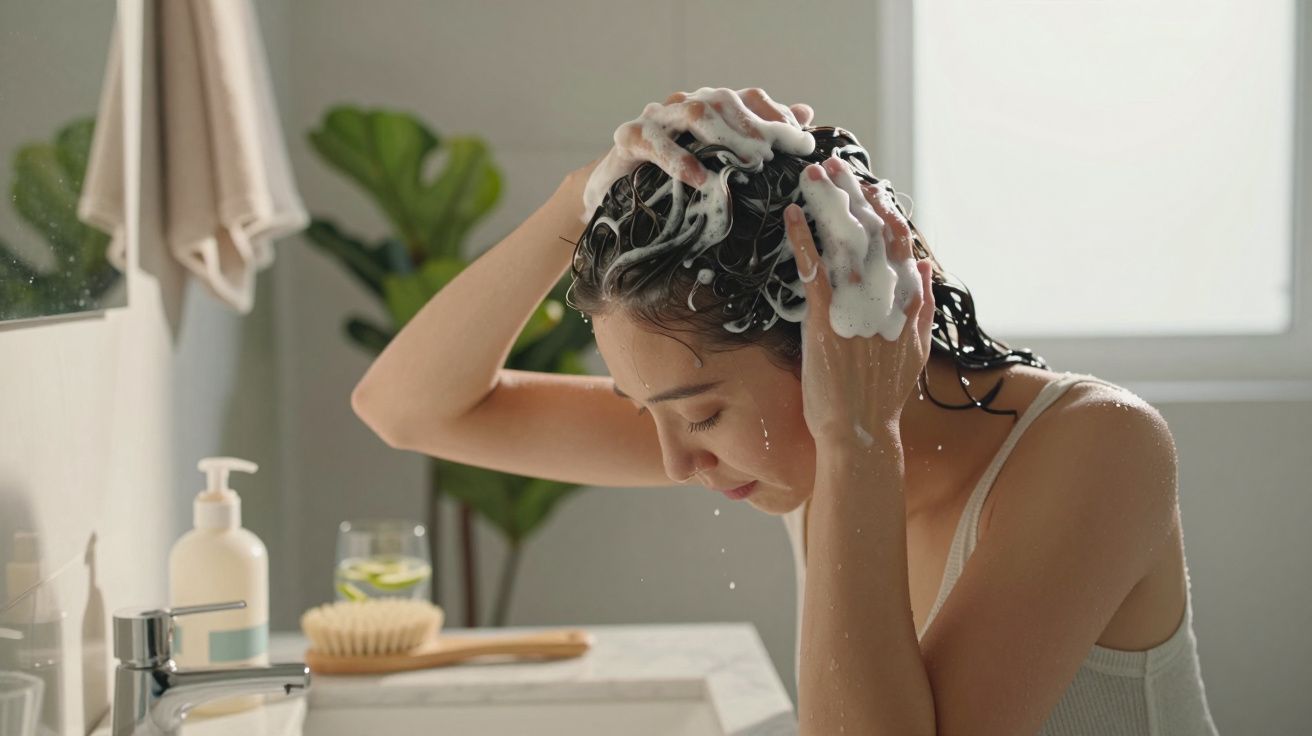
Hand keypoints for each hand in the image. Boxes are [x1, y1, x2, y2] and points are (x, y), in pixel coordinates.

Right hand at [579, 88, 816, 220]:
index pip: (748, 98)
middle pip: (725, 101)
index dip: (777, 117)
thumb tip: (805, 113)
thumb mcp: (717, 164)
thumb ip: (759, 137)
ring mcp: (656, 118)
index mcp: (707, 106)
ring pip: (695, 114)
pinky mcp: (629, 137)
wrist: (612, 193)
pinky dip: (681, 161)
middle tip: (776, 156)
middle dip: (757, 128)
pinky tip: (703, 180)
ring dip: (727, 137)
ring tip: (750, 163)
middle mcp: (684, 104)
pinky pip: (656, 143)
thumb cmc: (670, 181)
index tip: (803, 144)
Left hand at [783, 158, 934, 446]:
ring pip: (845, 243)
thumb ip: (922, 306)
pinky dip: (803, 239)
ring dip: (829, 204)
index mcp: (905, 304)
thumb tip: (924, 265)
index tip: (870, 188)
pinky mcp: (826, 321)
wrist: (860, 432)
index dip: (883, 211)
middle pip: (872, 234)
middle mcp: (885, 300)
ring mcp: (856, 308)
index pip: (899, 244)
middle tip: (835, 166)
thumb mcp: (915, 350)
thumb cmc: (881, 397)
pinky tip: (792, 215)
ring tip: (815, 176)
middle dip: (854, 195)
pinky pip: (814, 270)